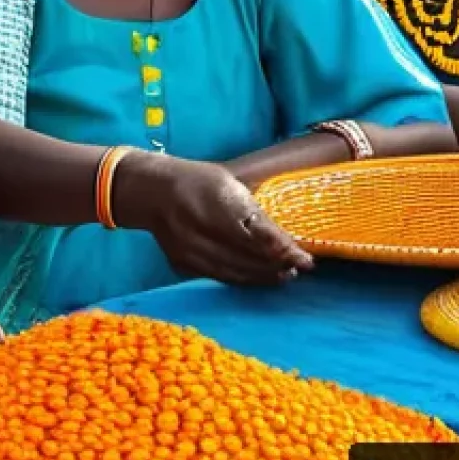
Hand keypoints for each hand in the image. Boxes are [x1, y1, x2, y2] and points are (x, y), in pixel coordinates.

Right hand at [112, 150, 313, 286]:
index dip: (285, 251)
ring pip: (235, 274)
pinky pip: (219, 277)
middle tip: (299, 268)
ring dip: (263, 277)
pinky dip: (242, 279)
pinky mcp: (183, 265)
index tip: (307, 259)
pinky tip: (257, 276)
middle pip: (249, 259)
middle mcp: (201, 233)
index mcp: (216, 206)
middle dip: (278, 266)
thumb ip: (252, 211)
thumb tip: (281, 238)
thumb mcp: (228, 183)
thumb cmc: (196, 180)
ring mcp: (190, 253)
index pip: (259, 237)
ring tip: (284, 275)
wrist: (151, 192)